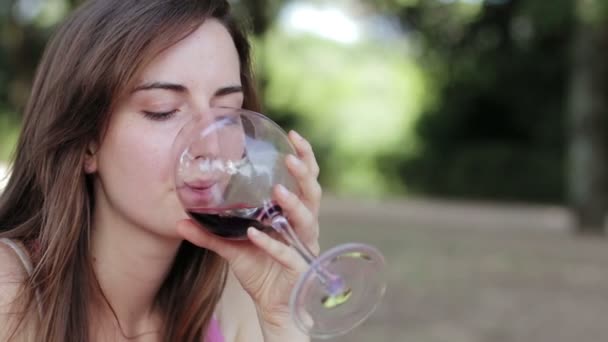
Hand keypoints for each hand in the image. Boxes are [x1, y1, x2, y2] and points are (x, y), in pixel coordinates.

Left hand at [177, 130, 321, 329]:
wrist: (272, 303)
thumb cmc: (259, 268)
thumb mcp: (231, 247)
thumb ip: (208, 233)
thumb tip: (178, 220)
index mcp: (293, 214)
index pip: (306, 180)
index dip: (305, 158)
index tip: (294, 135)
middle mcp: (303, 226)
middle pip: (313, 193)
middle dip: (305, 174)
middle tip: (290, 158)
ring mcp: (303, 246)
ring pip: (306, 220)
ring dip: (293, 204)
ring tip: (277, 192)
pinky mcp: (298, 268)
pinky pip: (287, 254)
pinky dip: (271, 243)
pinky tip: (254, 234)